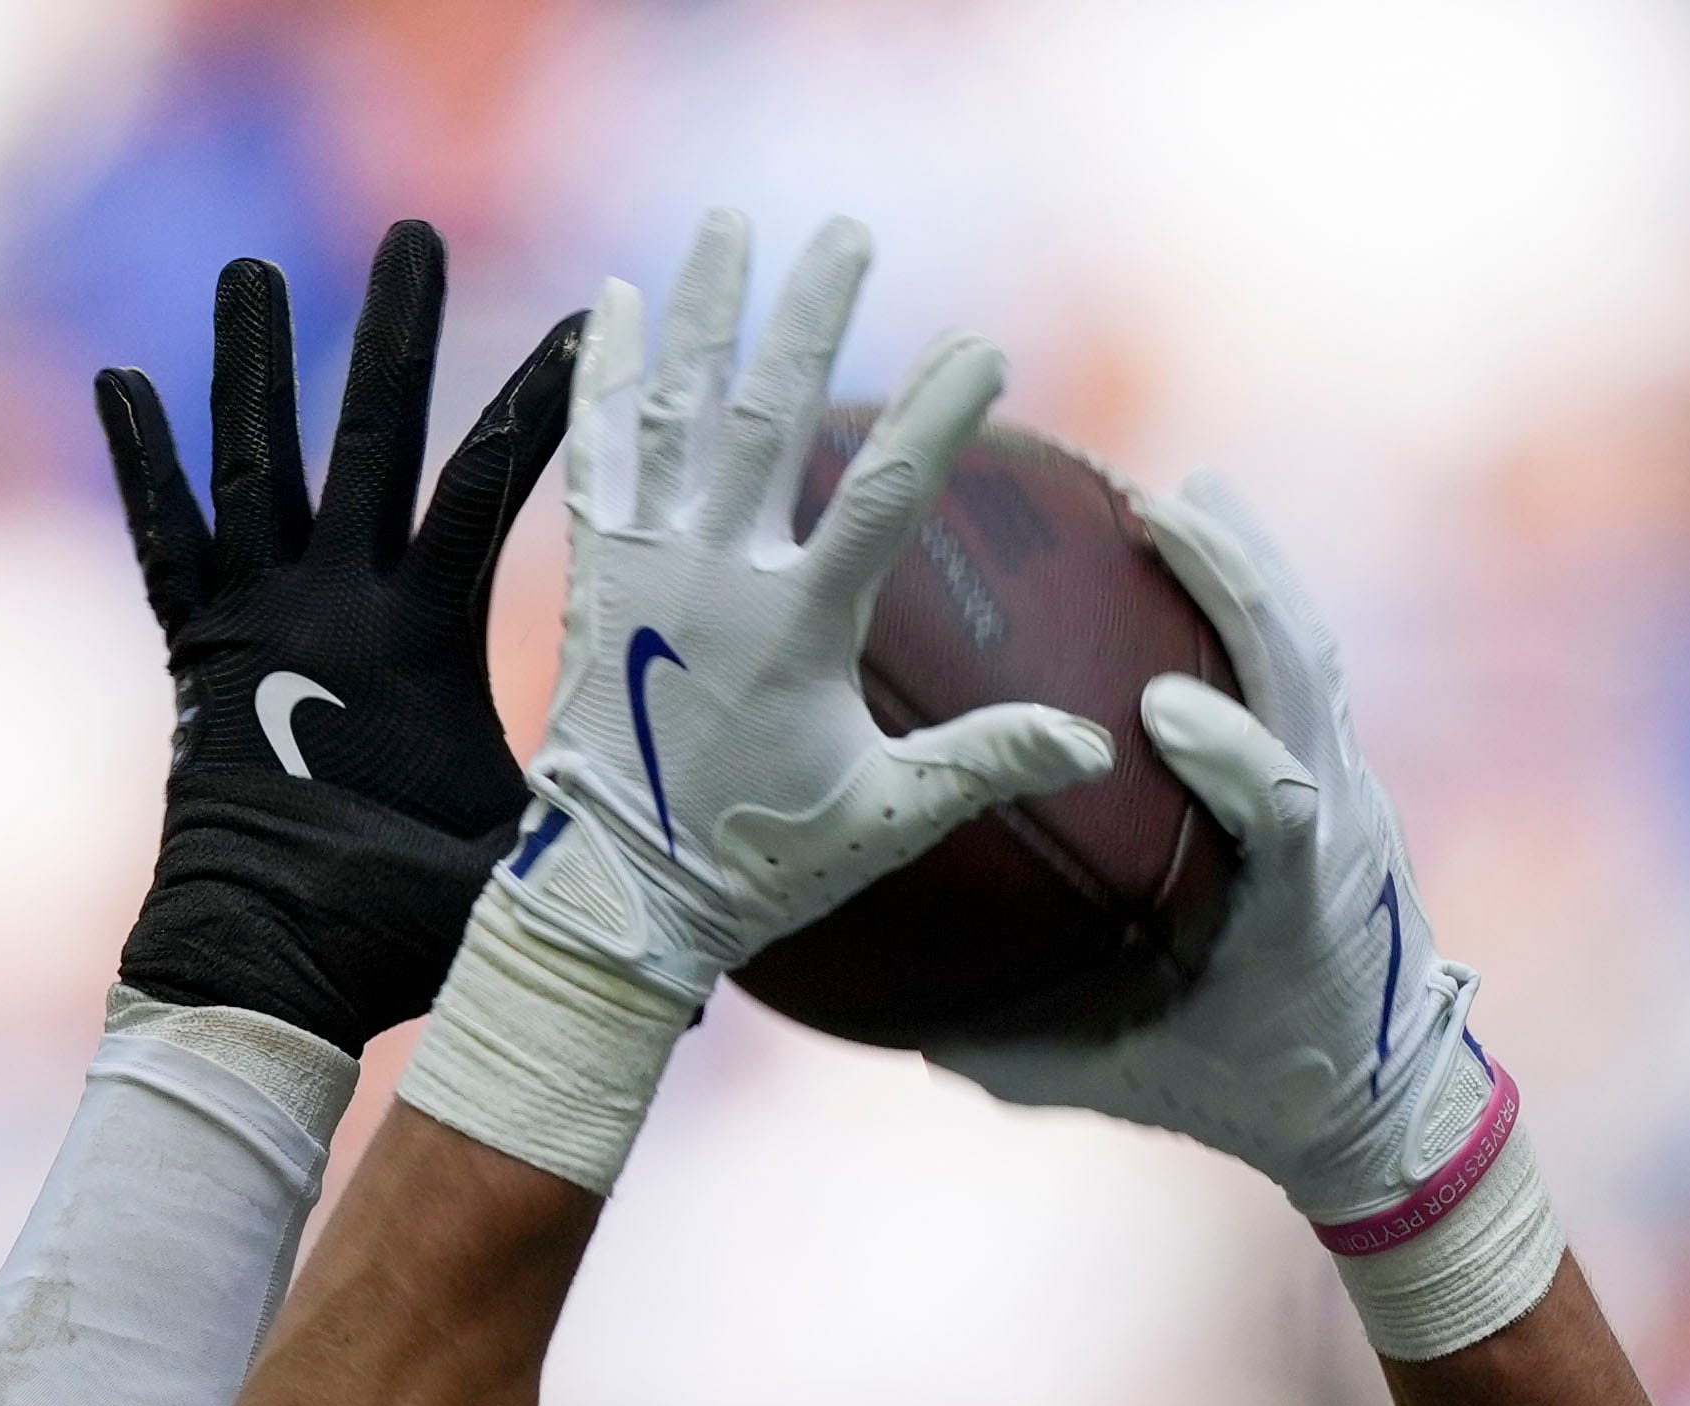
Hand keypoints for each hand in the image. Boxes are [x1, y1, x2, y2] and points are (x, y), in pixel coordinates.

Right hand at [100, 226, 580, 1052]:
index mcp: (426, 629)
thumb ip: (587, 806)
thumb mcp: (520, 850)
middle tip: (415, 233)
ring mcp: (266, 619)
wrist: (287, 978)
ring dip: (252, 369)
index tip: (591, 319)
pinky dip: (141, 468)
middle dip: (396, 334)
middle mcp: (346, 602)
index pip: (488, 484)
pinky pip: (164, 545)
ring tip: (249, 270)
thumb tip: (707, 816)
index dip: (538, 404)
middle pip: (376, 434)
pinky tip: (121, 381)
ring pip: (260, 463)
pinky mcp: (196, 655)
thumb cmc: (401, 933)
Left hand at [484, 211, 1112, 1010]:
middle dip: (811, 316)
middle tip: (846, 231)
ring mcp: (645, 566)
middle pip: (770, 417)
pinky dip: (603, 375)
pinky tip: (612, 300)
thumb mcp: (883, 818)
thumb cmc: (754, 863)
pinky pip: (593, 452)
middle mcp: (714, 577)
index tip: (985, 347)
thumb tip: (1096, 745)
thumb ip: (985, 762)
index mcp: (795, 628)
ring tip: (729, 223)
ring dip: (706, 311)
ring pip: (678, 413)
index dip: (936, 416)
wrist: (611, 897)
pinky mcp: (592, 572)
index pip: (883, 496)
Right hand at [931, 482, 1494, 1225]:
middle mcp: (1339, 824)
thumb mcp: (1133, 1085)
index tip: (1167, 707)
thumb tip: (905, 1024)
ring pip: (1309, 651)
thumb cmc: (1253, 1094)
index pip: (1286, 808)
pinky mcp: (1343, 770)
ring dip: (1248, 566)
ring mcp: (1351, 787)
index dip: (1239, 752)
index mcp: (1297, 903)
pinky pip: (1303, 659)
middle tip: (1162, 515)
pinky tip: (1206, 524)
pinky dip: (1257, 590)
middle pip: (1306, 683)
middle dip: (1242, 592)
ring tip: (1179, 497)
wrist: (1384, 1096)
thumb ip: (1024, 1054)